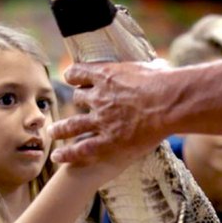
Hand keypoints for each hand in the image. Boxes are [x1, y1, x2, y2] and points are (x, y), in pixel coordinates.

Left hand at [48, 61, 171, 163]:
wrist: (169, 102)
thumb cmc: (166, 82)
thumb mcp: (154, 68)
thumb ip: (149, 68)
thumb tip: (160, 66)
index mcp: (107, 75)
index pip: (81, 72)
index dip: (75, 75)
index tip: (72, 78)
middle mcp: (99, 97)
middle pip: (78, 98)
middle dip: (74, 102)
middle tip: (73, 105)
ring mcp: (101, 120)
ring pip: (73, 125)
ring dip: (61, 128)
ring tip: (52, 132)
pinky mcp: (108, 141)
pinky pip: (82, 148)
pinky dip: (67, 153)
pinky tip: (57, 157)